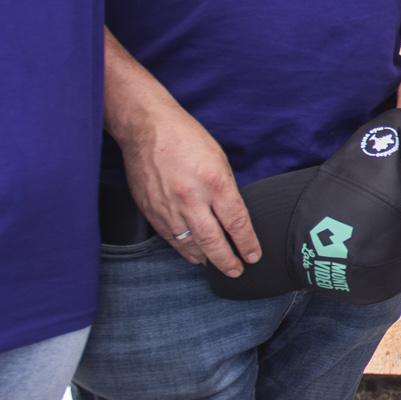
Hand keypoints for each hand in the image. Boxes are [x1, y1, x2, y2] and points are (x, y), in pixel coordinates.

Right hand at [113, 93, 258, 275]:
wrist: (147, 128)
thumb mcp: (219, 160)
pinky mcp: (151, 210)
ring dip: (205, 259)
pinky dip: (183, 249)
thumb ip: (225, 190)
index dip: (247, 243)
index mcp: (214, 183)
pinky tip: (193, 255)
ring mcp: (168, 206)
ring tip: (216, 266)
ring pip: (189, 244)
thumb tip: (232, 216)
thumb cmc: (186, 138)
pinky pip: (170, 237)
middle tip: (237, 271)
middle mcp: (191, 198)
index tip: (253, 255)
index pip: (236, 223)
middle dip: (227, 260)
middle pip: (213, 241)